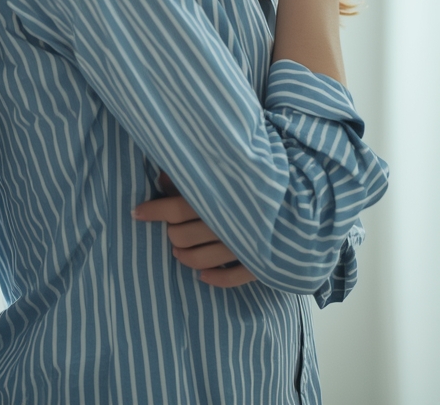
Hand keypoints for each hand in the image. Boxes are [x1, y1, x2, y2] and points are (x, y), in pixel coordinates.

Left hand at [133, 174, 256, 287]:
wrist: (313, 198)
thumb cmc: (261, 177)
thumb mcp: (226, 169)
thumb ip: (194, 172)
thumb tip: (162, 177)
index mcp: (218, 199)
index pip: (173, 209)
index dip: (151, 211)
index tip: (136, 212)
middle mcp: (228, 225)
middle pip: (181, 236)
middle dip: (170, 233)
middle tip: (169, 227)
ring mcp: (244, 248)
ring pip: (199, 260)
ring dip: (184, 257)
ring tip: (178, 251)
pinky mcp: (261, 264)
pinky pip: (230, 279)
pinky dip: (213, 279)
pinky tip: (202, 275)